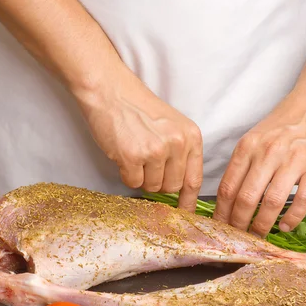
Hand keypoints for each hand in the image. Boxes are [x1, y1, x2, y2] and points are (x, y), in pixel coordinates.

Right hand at [76, 67, 202, 210]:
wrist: (110, 91)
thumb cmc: (138, 109)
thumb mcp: (171, 127)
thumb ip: (180, 155)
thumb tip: (179, 190)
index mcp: (191, 136)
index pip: (194, 179)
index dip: (189, 201)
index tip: (186, 215)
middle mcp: (177, 144)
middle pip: (172, 187)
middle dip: (158, 182)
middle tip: (146, 164)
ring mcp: (156, 151)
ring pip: (153, 187)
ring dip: (141, 177)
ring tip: (135, 154)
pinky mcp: (133, 156)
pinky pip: (133, 183)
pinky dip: (126, 174)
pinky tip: (124, 154)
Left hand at [213, 87, 305, 235]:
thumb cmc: (286, 123)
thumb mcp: (255, 138)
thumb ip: (242, 165)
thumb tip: (227, 200)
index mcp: (248, 147)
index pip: (227, 188)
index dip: (222, 214)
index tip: (220, 227)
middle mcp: (268, 153)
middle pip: (246, 199)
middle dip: (239, 224)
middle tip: (238, 237)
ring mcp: (294, 160)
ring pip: (272, 202)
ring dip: (263, 225)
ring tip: (259, 235)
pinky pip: (302, 200)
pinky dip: (292, 218)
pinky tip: (285, 226)